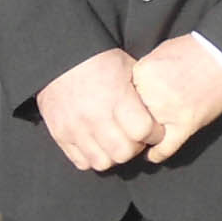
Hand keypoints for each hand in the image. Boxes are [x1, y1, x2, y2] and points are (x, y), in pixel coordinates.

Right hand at [35, 49, 162, 171]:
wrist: (62, 58)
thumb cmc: (100, 61)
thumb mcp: (129, 67)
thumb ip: (142, 92)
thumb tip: (160, 110)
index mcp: (117, 98)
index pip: (144, 131)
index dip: (155, 133)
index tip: (154, 130)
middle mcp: (96, 117)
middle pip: (124, 153)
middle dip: (136, 148)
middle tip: (136, 138)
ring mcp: (76, 128)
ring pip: (102, 162)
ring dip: (114, 156)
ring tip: (117, 143)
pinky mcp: (60, 135)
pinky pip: (81, 161)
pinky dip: (92, 157)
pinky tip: (98, 144)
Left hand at [130, 36, 221, 163]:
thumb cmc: (196, 50)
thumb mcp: (160, 52)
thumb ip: (143, 74)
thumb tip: (131, 91)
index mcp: (143, 74)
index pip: (121, 98)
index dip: (123, 106)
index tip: (124, 112)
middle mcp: (153, 94)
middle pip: (129, 118)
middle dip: (130, 122)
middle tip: (132, 127)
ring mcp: (170, 111)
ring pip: (144, 136)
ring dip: (142, 139)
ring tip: (142, 140)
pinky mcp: (187, 124)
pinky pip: (165, 148)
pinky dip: (157, 154)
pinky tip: (152, 154)